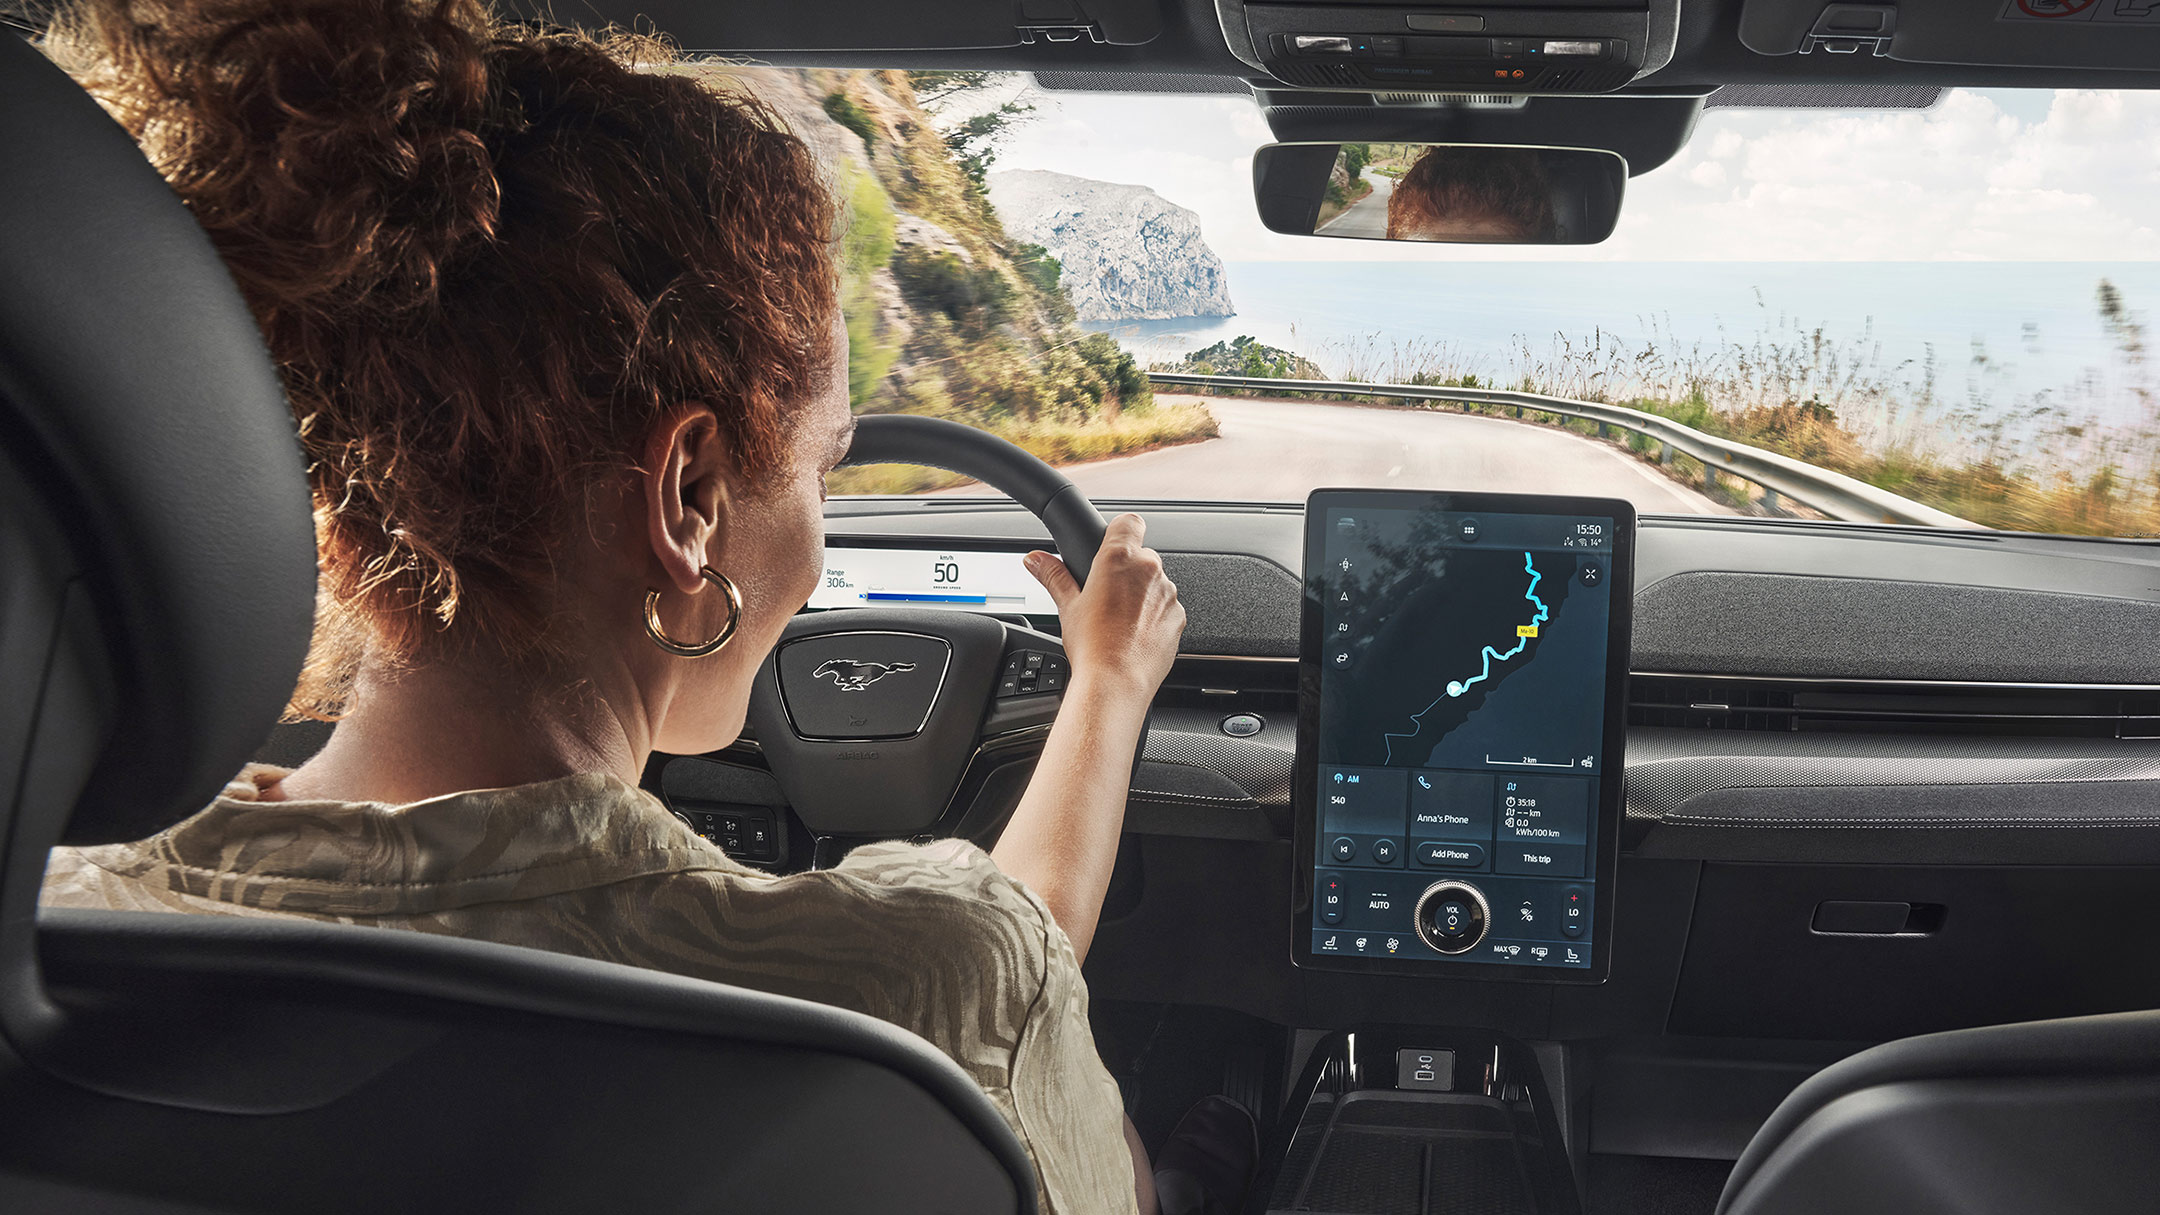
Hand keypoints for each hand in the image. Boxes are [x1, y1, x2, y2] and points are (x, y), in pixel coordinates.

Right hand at [1023, 513, 1184, 702]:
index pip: (1129, 522)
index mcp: (1120, 558)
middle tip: (1106, 597)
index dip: (1119, 532)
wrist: (1117, 682)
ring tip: (1119, 621)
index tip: (1110, 547)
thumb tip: (1035, 559)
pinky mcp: (1179, 616)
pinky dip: (1154, 616)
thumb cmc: (1093, 646)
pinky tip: (1135, 634)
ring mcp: (1168, 594)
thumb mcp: (1067, 606)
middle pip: (1141, 556)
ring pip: (1155, 583)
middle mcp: (1149, 570)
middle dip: (1126, 571)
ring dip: (1141, 594)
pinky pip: (1166, 607)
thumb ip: (1053, 575)